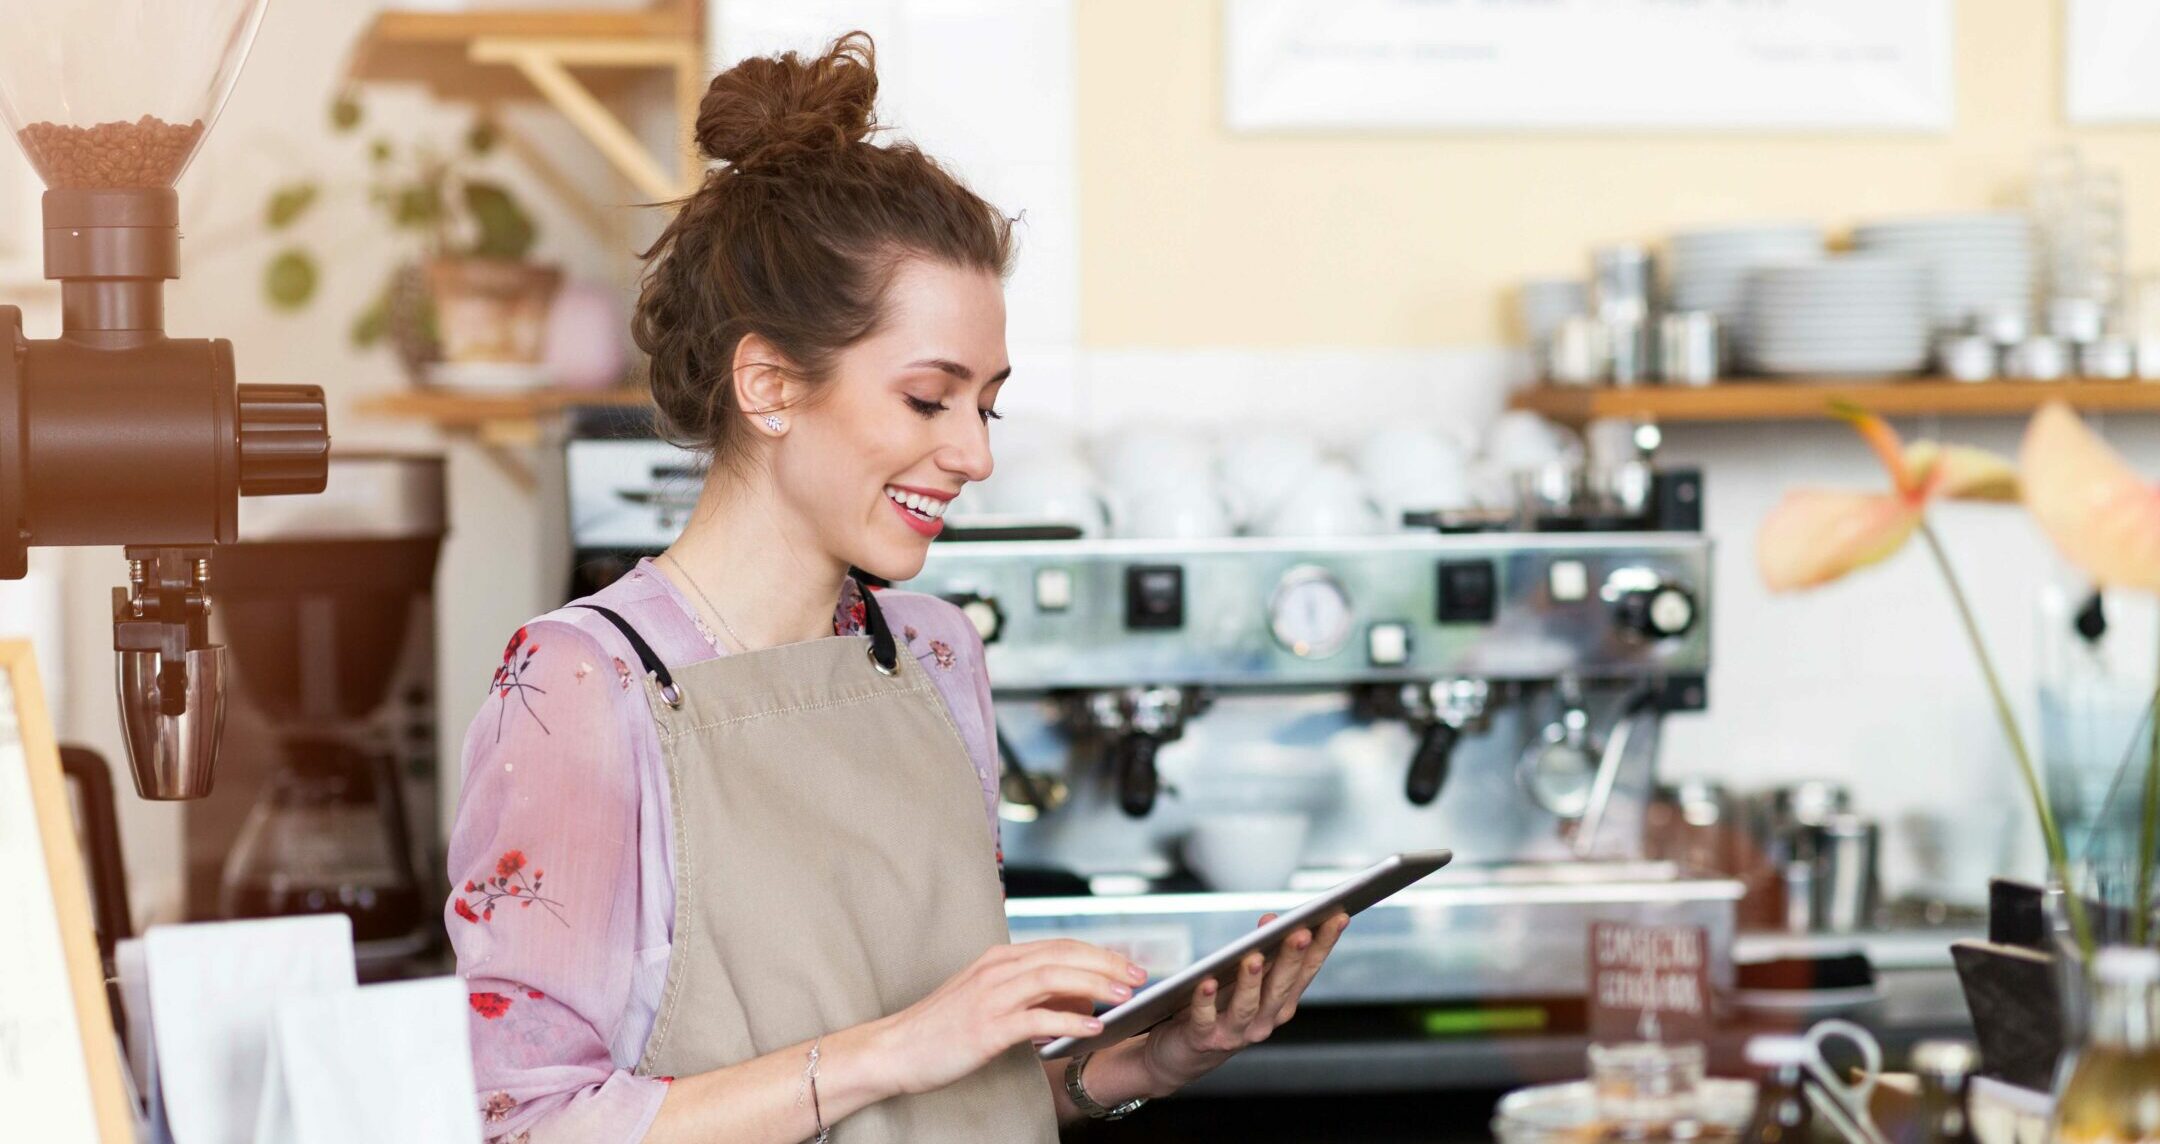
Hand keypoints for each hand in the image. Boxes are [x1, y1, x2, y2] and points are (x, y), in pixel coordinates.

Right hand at [870, 940, 1145, 1095]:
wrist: (895, 1049)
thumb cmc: (941, 1028)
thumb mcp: (988, 1000)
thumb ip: (1030, 995)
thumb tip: (1077, 1000)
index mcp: (999, 958)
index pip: (1061, 946)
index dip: (1100, 953)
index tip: (1129, 963)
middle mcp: (997, 969)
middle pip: (1064, 955)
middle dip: (1108, 964)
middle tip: (1140, 976)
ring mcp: (991, 996)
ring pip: (1055, 979)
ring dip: (1096, 985)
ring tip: (1126, 996)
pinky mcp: (987, 1027)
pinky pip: (1037, 1018)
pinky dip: (1070, 1021)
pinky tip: (1093, 1028)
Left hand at [1139, 912, 1348, 1089]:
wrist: (1183, 1053)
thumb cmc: (1220, 1007)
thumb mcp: (1244, 979)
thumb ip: (1261, 951)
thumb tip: (1270, 920)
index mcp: (1280, 1003)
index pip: (1307, 970)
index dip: (1323, 944)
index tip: (1337, 916)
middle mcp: (1264, 1021)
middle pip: (1281, 987)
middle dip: (1292, 958)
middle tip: (1300, 931)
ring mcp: (1235, 1033)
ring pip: (1247, 1006)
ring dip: (1251, 981)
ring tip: (1253, 956)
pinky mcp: (1203, 1039)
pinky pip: (1205, 1019)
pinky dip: (1206, 1001)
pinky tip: (1207, 981)